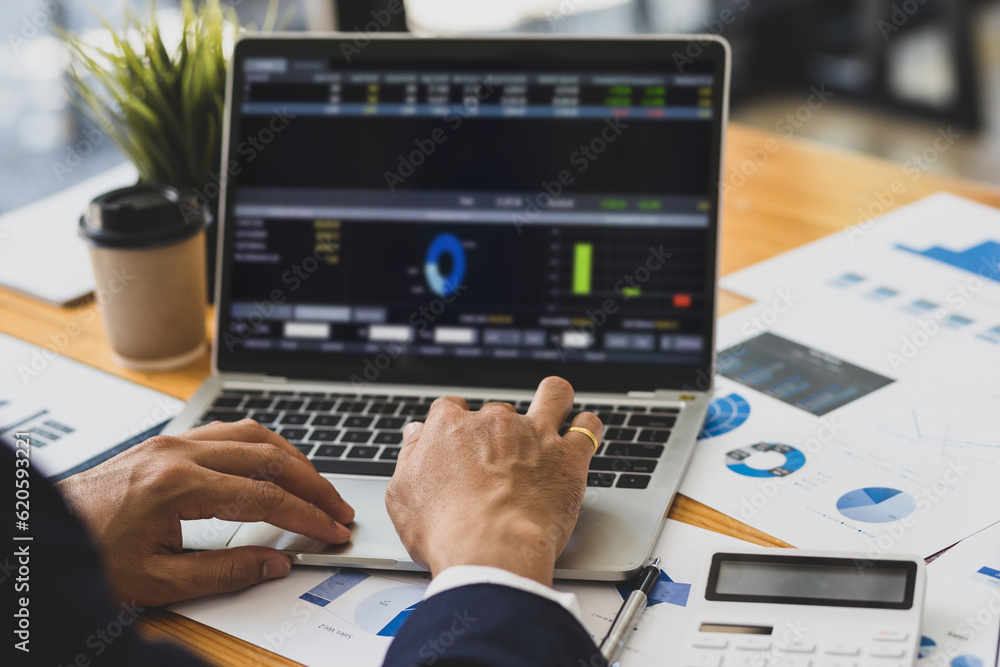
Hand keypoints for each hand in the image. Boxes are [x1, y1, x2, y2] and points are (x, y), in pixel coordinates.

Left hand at [56, 419, 354, 605]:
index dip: (306, 516)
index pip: (264, 497)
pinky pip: (229, 430)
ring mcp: (172, 441)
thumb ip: (223, 572)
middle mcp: (178, 453)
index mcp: (176, 487)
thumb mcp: (154, 582)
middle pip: (269, 457)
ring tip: (317, 486)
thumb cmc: (86, 556)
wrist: (37, 534)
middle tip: (338, 510)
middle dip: (312, 485)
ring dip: (293, 459)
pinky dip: (263, 444)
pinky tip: (275, 460)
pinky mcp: (166, 441)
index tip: (331, 531)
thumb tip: (275, 563)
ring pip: (253, 434)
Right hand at [385, 376, 601, 586]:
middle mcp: (493, 422)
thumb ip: (411, 457)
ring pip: (552, 396)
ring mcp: (534, 435)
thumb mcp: (402, 496)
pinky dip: (587, 427)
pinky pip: (587, 426)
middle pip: (498, 411)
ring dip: (553, 400)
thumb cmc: (444, 531)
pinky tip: (582, 433)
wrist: (489, 552)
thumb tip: (416, 435)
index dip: (456, 425)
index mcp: (450, 427)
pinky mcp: (568, 456)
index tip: (460, 442)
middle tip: (500, 460)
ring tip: (554, 410)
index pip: (451, 409)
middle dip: (500, 431)